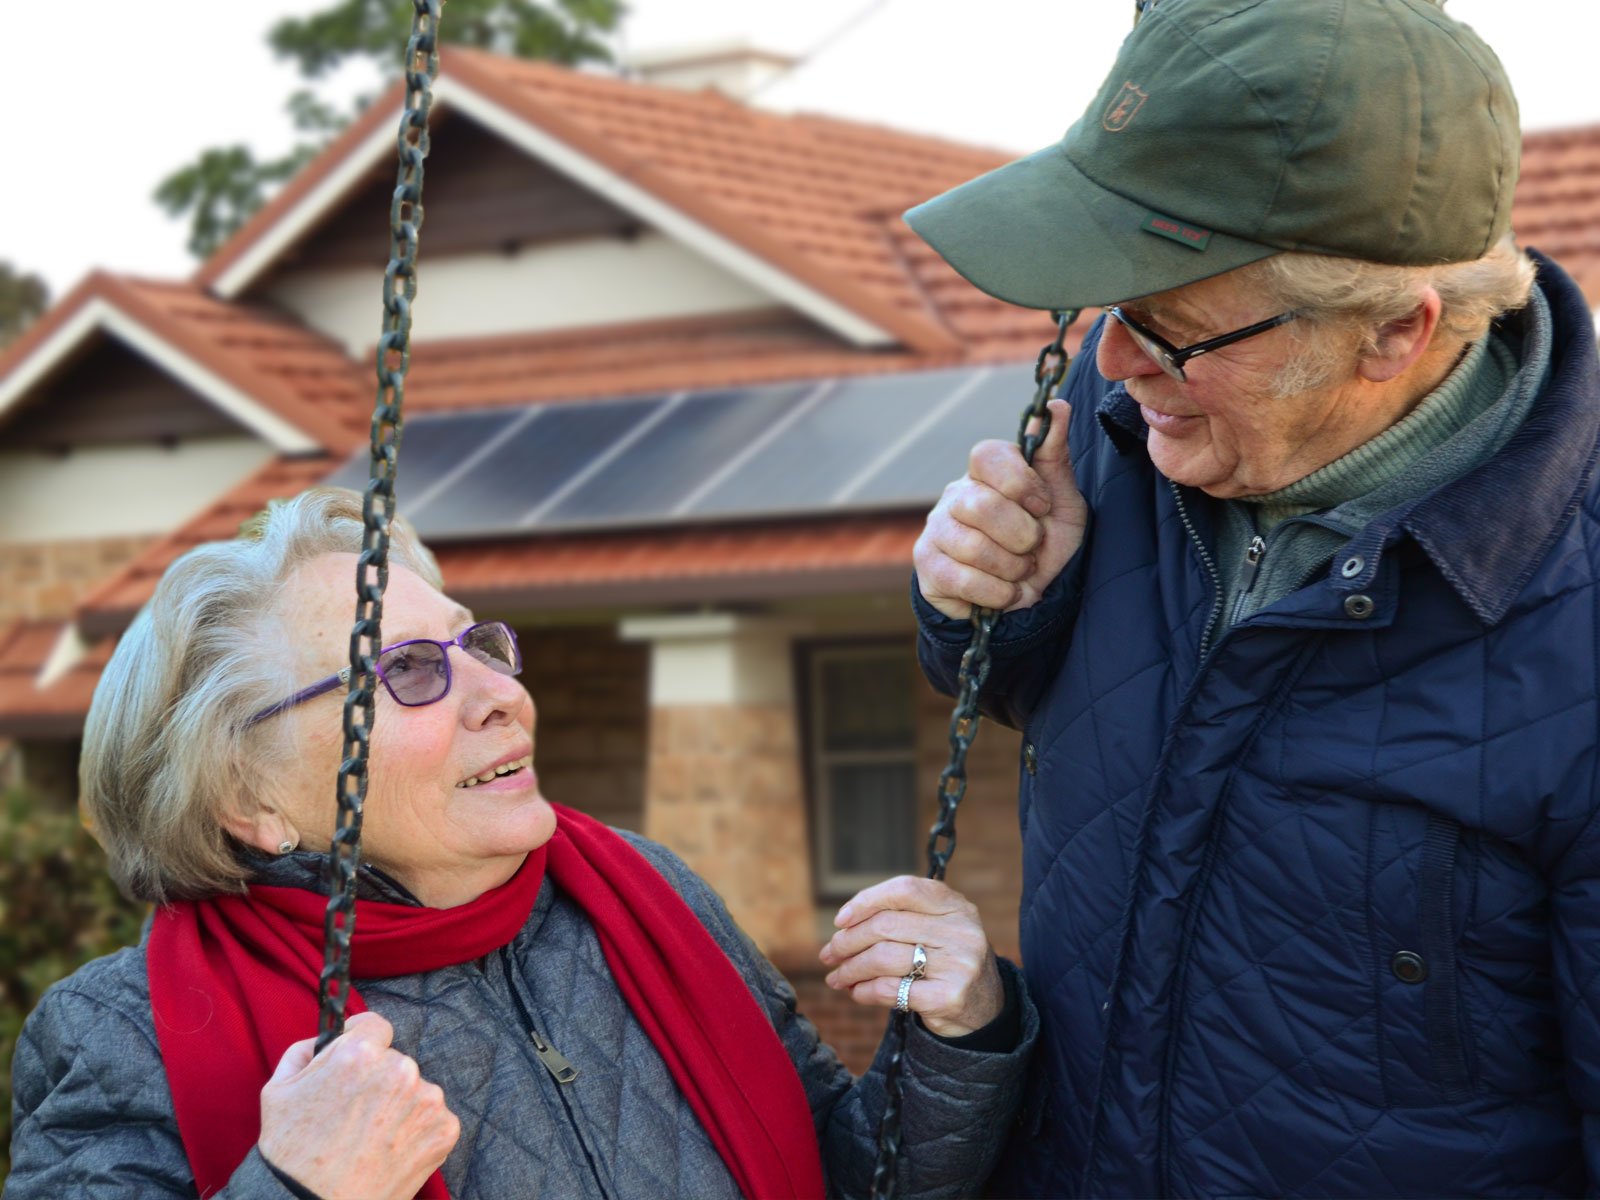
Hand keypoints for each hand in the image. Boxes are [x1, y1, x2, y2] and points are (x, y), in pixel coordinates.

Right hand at [258, 1011, 459, 1199]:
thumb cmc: (291, 1153)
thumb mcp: (278, 1090)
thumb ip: (306, 1051)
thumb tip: (327, 1037)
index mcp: (360, 1053)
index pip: (375, 1026)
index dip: (363, 1041)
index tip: (358, 1061)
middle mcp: (400, 1069)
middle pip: (394, 1061)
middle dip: (378, 1080)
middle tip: (355, 1114)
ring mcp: (426, 1100)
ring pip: (415, 1090)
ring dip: (399, 1106)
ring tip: (370, 1138)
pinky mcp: (444, 1130)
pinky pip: (432, 1118)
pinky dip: (416, 1131)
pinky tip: (390, 1150)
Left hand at [819, 876, 1003, 1036]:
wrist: (985, 1009)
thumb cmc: (947, 961)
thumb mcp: (938, 929)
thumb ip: (902, 917)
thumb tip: (843, 925)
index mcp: (957, 906)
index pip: (903, 890)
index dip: (866, 901)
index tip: (840, 920)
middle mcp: (962, 931)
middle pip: (886, 926)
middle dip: (848, 941)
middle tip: (829, 954)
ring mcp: (959, 964)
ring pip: (884, 958)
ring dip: (851, 969)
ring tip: (837, 977)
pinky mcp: (949, 997)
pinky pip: (891, 989)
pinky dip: (865, 991)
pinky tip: (856, 992)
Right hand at [913, 397, 1085, 620]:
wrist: (1028, 597)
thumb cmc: (1045, 543)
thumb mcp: (1062, 500)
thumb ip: (1054, 456)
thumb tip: (1056, 406)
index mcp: (986, 473)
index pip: (987, 455)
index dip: (1020, 483)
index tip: (1042, 507)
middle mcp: (955, 494)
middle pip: (982, 506)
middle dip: (1022, 536)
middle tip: (1032, 548)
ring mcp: (936, 529)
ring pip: (974, 547)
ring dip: (1013, 569)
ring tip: (1019, 572)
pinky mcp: (927, 565)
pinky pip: (963, 579)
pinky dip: (997, 593)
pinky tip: (1004, 592)